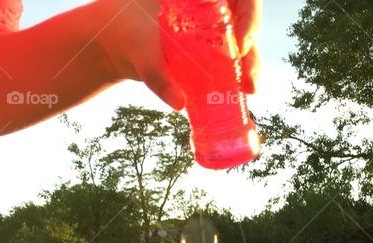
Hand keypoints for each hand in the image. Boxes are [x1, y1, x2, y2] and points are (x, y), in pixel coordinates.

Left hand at [95, 0, 260, 109]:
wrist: (119, 43)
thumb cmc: (128, 34)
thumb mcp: (140, 52)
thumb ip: (156, 75)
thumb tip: (178, 103)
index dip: (249, 14)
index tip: (240, 39)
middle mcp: (212, 8)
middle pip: (246, 20)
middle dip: (252, 44)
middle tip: (248, 70)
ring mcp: (215, 30)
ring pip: (245, 42)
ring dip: (253, 65)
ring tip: (250, 87)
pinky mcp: (215, 51)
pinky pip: (237, 59)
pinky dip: (244, 74)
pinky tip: (247, 91)